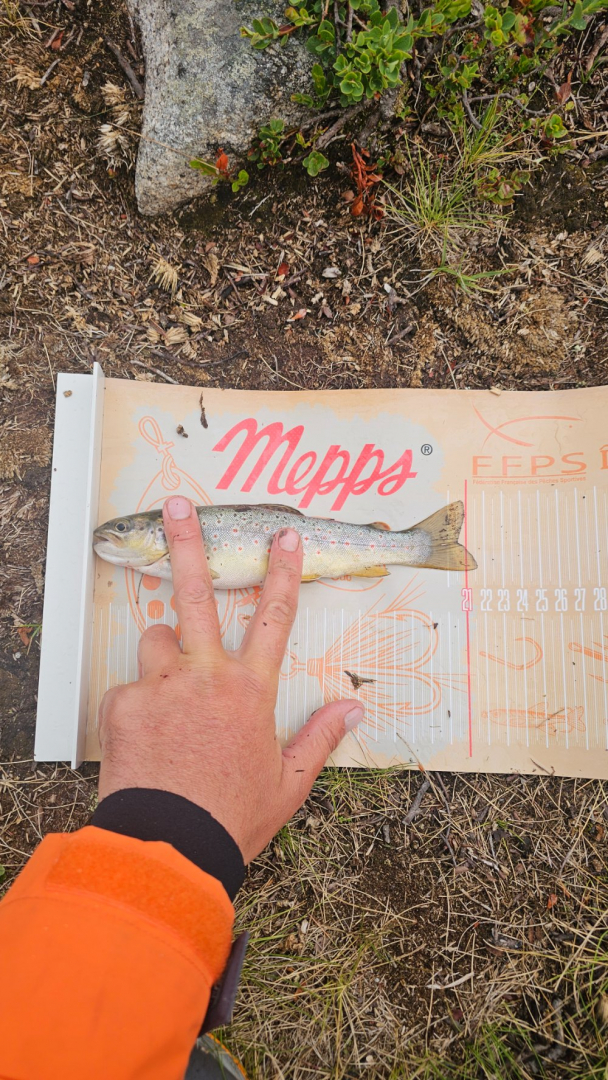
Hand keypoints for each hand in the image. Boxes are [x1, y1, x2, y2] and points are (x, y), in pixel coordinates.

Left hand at [97, 496, 363, 862]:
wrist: (171, 848)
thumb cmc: (233, 816)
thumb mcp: (288, 783)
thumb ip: (321, 737)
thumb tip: (354, 708)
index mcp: (251, 690)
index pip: (275, 617)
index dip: (282, 572)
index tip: (283, 536)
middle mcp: (206, 675)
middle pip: (197, 594)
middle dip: (189, 544)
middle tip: (177, 505)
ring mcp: (161, 686)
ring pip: (155, 638)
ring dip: (162, 652)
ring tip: (168, 687)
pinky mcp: (123, 704)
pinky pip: (127, 687)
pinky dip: (136, 702)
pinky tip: (144, 736)